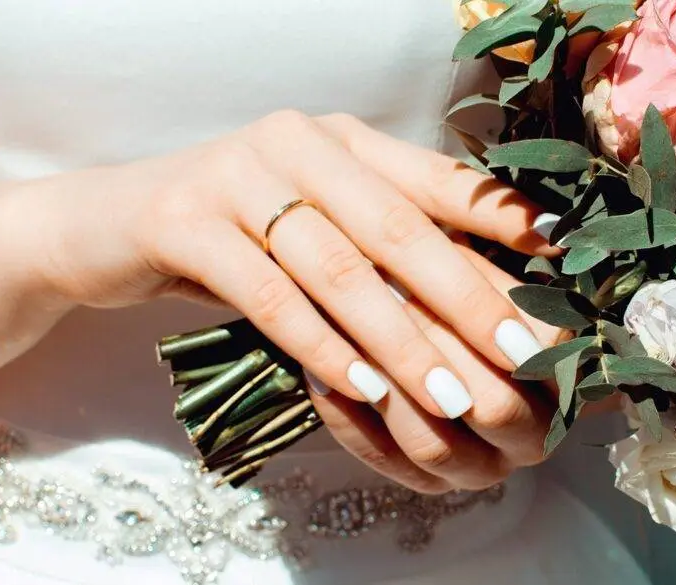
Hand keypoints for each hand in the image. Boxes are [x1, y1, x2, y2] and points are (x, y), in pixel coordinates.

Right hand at [0, 111, 563, 491]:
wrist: (112, 221)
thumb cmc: (238, 228)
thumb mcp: (317, 219)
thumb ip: (383, 237)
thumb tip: (478, 287)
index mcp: (343, 140)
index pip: (438, 180)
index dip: (504, 222)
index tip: (563, 267)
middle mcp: (298, 144)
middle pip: (400, 229)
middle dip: (468, 300)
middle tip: (522, 357)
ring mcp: (237, 175)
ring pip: (338, 269)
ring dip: (401, 340)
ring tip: (450, 394)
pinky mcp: (185, 220)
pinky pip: (268, 295)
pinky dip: (321, 346)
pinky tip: (364, 387)